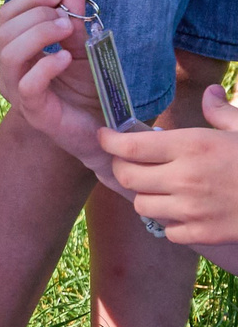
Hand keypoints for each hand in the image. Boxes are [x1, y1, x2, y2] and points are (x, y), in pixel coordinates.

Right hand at [0, 0, 109, 168]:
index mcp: (18, 52)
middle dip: (35, 17)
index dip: (27, 0)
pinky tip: (67, 58)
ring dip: (38, 34)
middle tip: (67, 19)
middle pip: (3, 33)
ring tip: (67, 30)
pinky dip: (47, 66)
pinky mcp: (34, 111)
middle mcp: (11, 72)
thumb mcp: (85, 48)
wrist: (104, 125)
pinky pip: (28, 84)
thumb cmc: (89, 88)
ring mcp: (19, 92)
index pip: (5, 17)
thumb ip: (76, 24)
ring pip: (8, 55)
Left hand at [99, 84, 237, 245]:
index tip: (104, 136)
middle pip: (127, 176)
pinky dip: (171, 221)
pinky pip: (167, 229)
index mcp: (194, 146)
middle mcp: (186, 177)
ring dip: (147, 195)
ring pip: (142, 205)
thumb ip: (222, 113)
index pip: (131, 147)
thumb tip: (210, 92)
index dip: (110, 141)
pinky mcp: (201, 234)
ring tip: (162, 187)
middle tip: (132, 163)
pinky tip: (185, 210)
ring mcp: (192, 209)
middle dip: (124, 168)